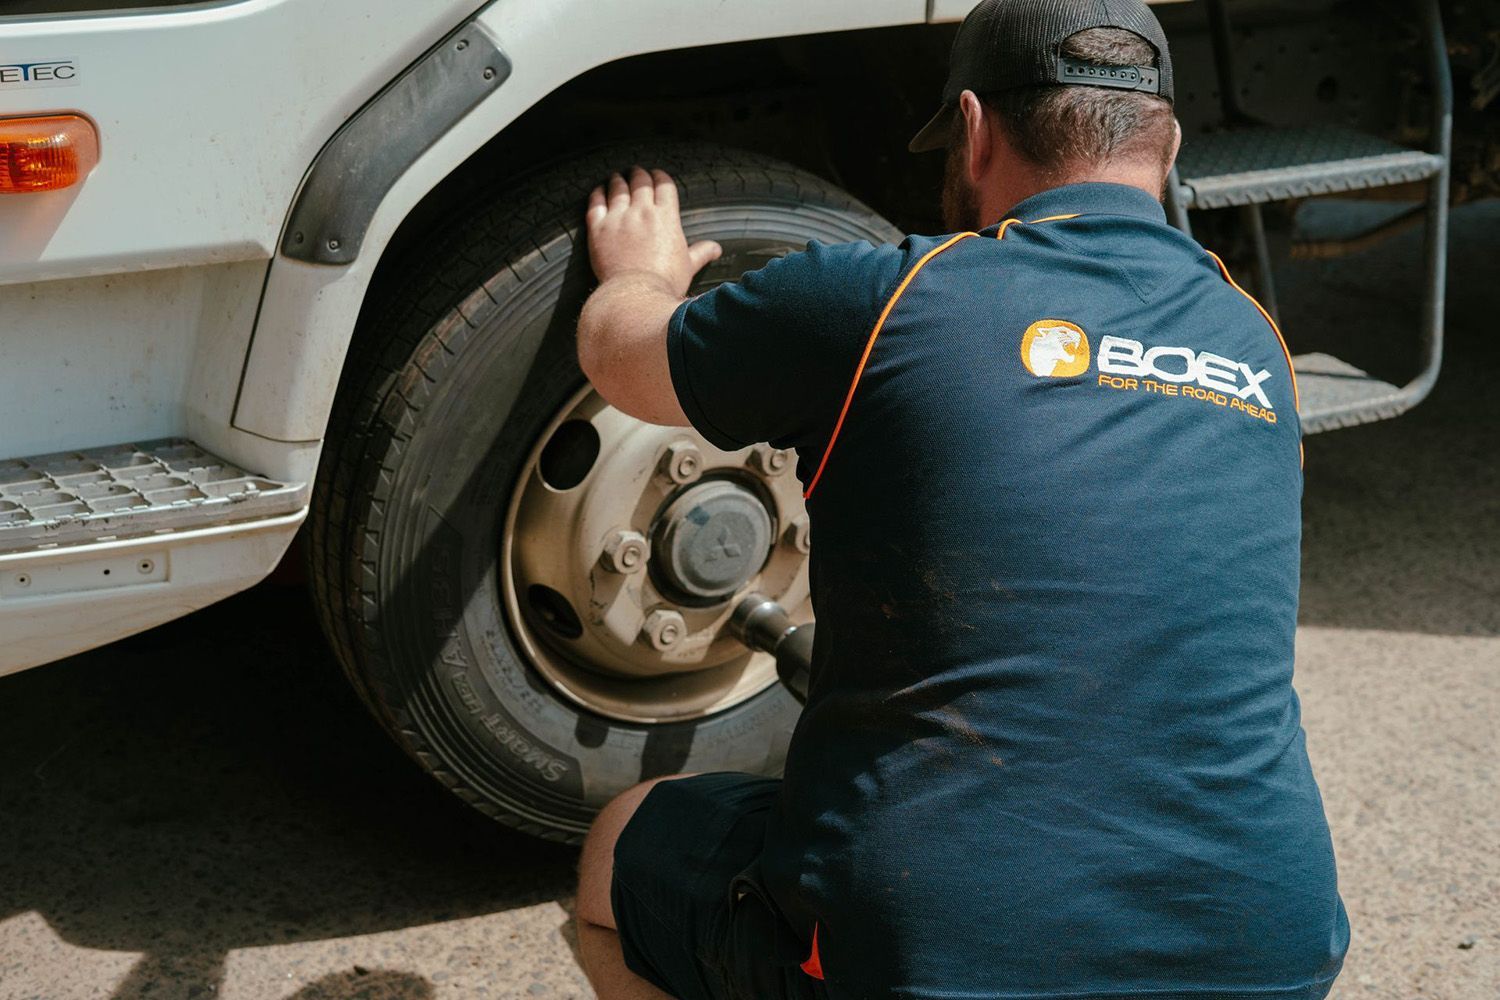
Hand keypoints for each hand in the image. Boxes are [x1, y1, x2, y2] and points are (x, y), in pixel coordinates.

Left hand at [585, 167, 722, 294]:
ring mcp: (619, 218)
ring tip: (617, 177)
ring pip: (617, 187)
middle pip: (640, 180)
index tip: (656, 176)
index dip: (660, 176)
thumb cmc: (665, 284)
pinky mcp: (599, 229)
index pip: (664, 184)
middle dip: (638, 174)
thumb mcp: (688, 266)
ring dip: (618, 180)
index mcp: (666, 216)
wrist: (636, 297)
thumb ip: (701, 253)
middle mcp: (642, 211)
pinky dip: (597, 193)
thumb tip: (716, 249)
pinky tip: (598, 191)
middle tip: (635, 173)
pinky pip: (595, 202)